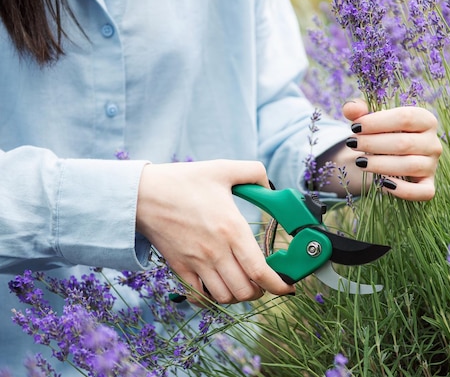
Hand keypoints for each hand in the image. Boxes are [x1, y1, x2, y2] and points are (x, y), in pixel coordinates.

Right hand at [136, 160, 294, 304]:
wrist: (143, 194)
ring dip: (238, 295)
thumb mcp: (222, 169)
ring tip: (243, 283)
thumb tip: (269, 186)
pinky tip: (218, 286)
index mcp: (231, 229)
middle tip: (263, 280)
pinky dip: (213, 298)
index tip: (286, 288)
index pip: (260, 271)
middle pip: (245, 290)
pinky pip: (201, 296)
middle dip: (261, 291)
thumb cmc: (183, 181)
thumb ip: (253, 172)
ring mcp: (197, 263)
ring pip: (225, 297)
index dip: (278, 285)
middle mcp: (216, 251)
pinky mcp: (180, 268)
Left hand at [323, 99, 440, 200]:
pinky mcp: (428, 185)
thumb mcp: (370, 119)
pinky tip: (382, 183)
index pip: (405, 118)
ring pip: (410, 166)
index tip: (355, 127)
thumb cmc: (380, 133)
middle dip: (373, 144)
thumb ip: (358, 110)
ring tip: (360, 162)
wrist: (387, 156)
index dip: (377, 122)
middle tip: (352, 144)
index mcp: (425, 120)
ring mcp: (432, 165)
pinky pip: (423, 192)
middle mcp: (433, 142)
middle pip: (405, 143)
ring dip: (381, 165)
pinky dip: (403, 190)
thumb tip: (351, 109)